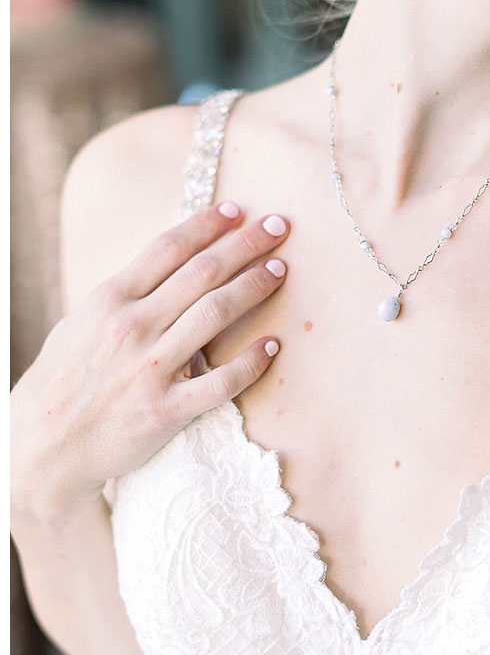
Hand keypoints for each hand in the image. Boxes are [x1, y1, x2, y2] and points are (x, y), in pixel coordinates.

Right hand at [12, 202, 288, 514]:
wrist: (44, 443)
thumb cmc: (67, 378)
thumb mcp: (83, 322)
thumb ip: (127, 294)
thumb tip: (169, 264)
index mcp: (110, 299)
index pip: (168, 248)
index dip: (207, 225)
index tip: (239, 211)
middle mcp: (132, 327)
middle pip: (202, 272)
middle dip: (245, 245)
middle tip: (279, 228)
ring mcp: (150, 368)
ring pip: (216, 315)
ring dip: (254, 287)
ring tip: (280, 271)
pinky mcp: (165, 410)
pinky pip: (221, 382)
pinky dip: (251, 362)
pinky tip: (273, 346)